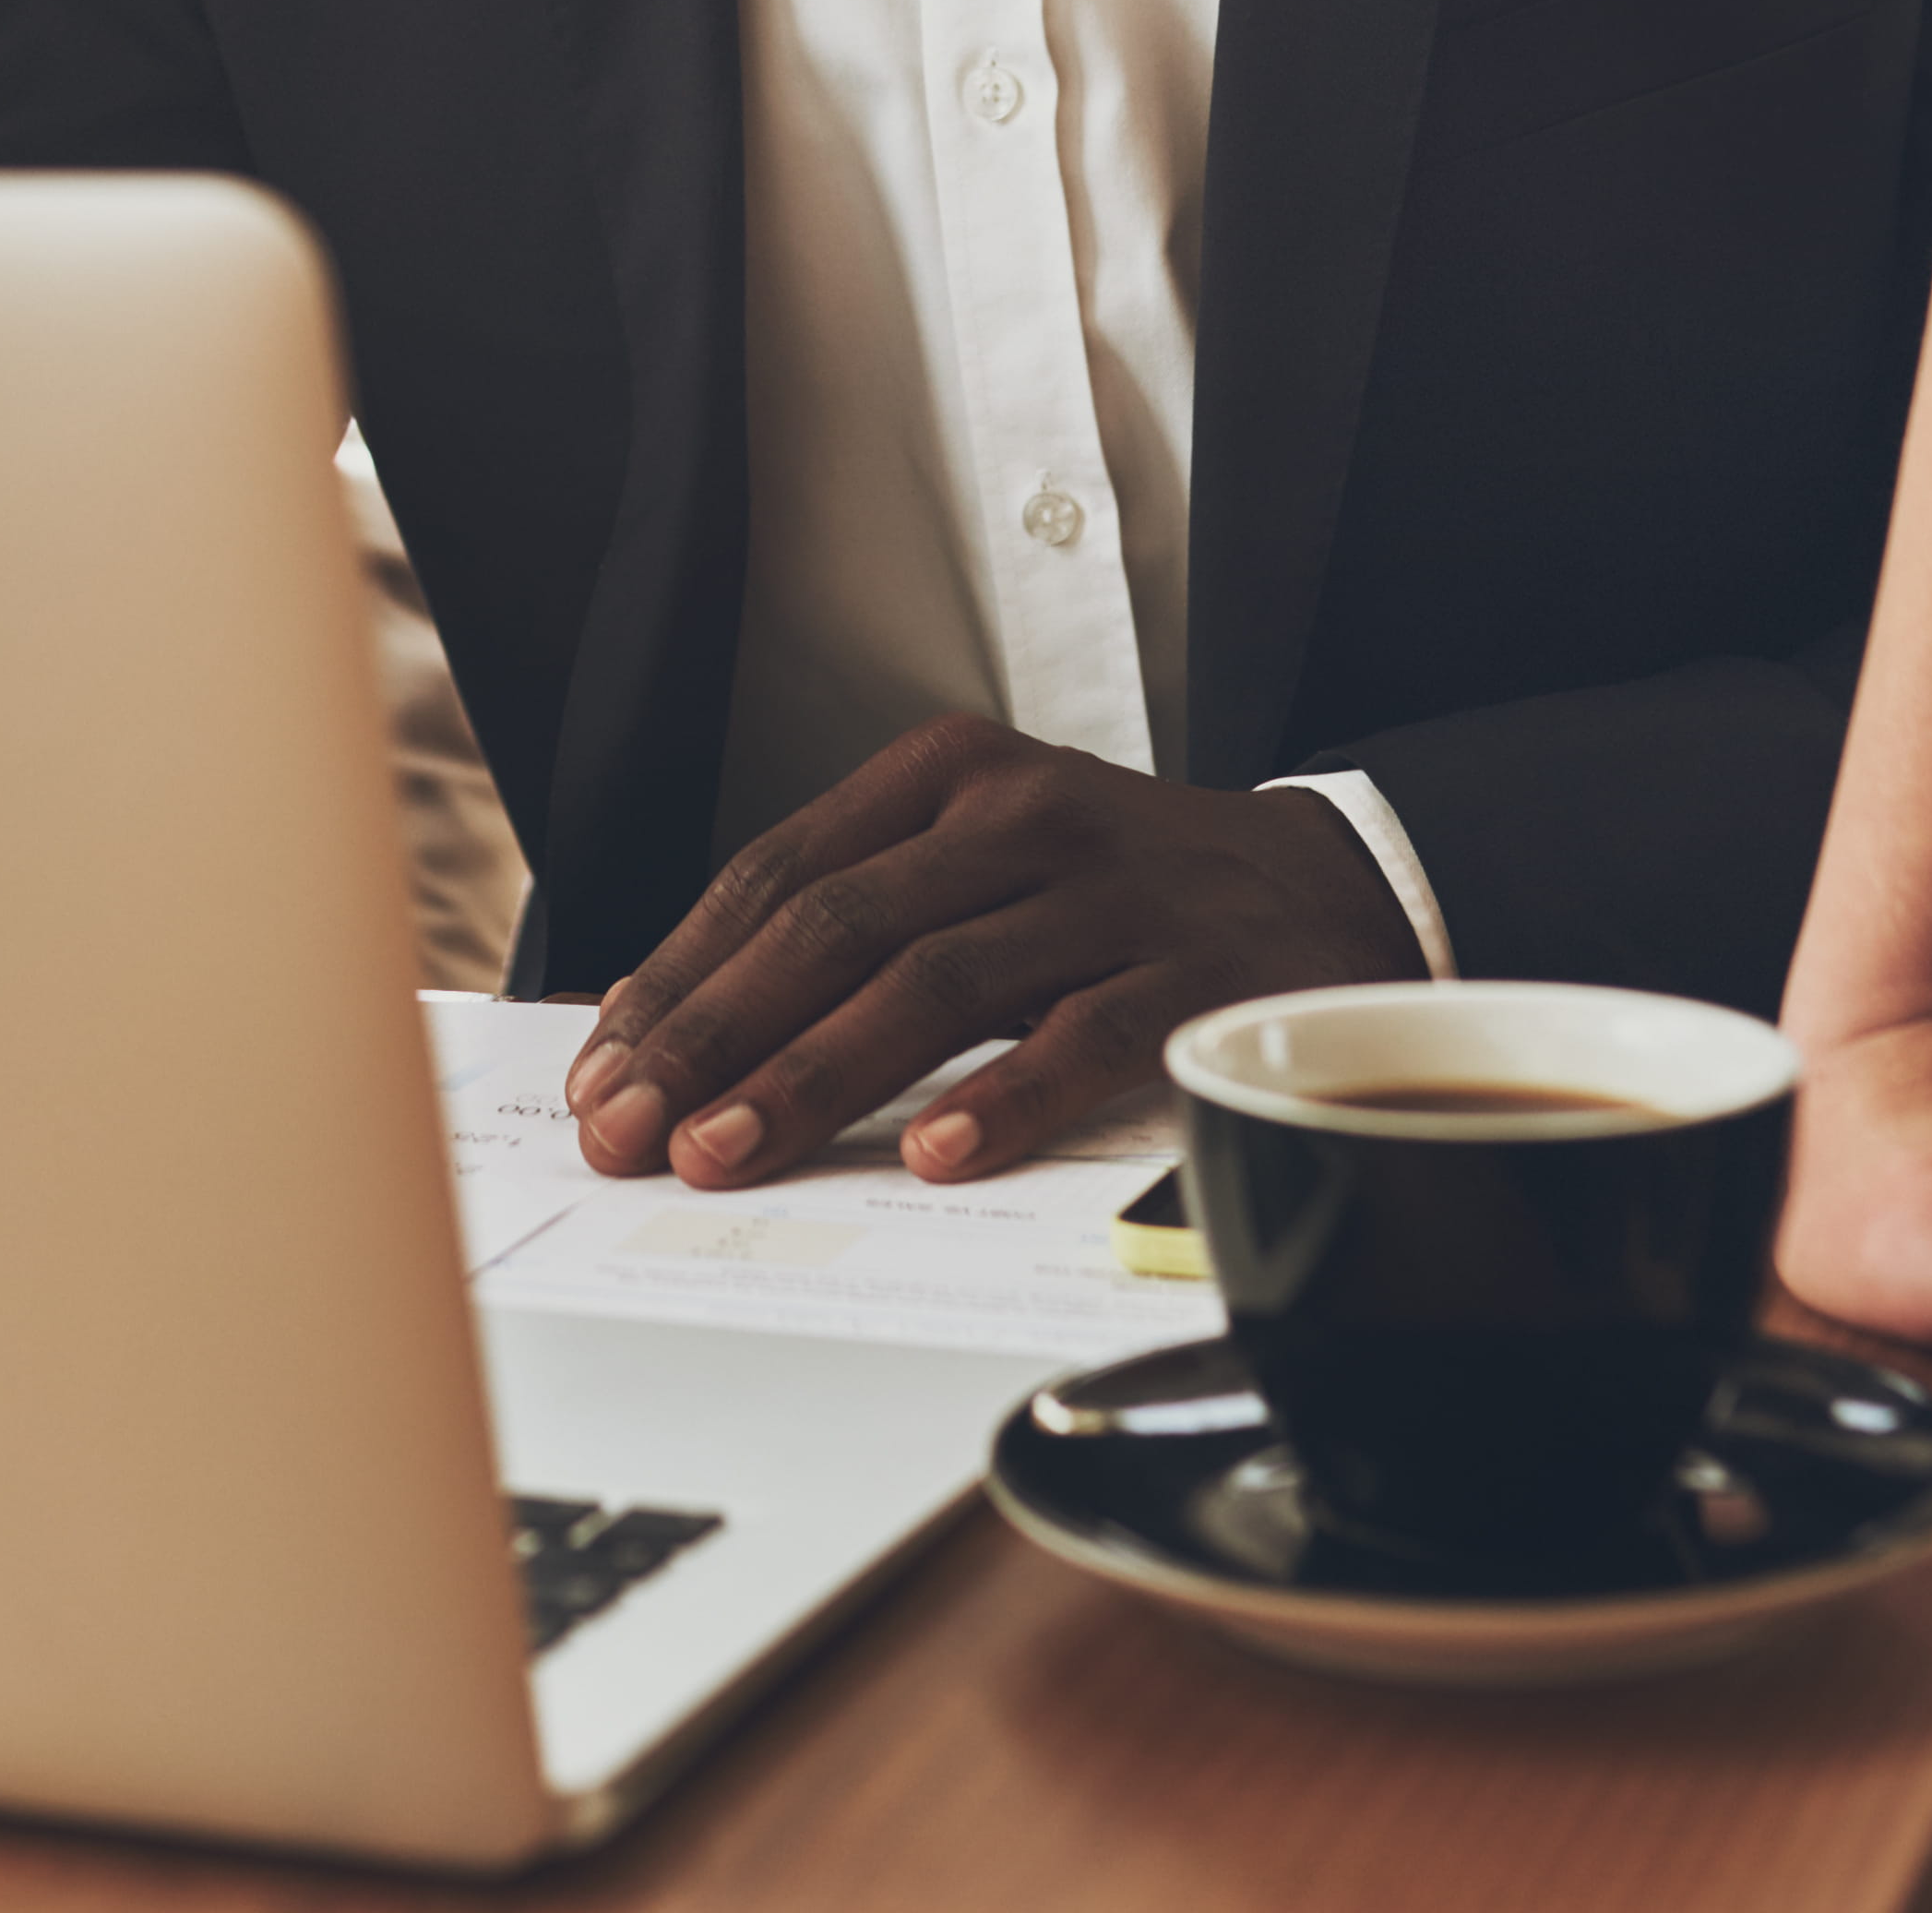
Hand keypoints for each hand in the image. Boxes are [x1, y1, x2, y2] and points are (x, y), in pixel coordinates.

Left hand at [565, 715, 1421, 1191]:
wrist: (1327, 887)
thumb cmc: (1116, 896)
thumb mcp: (981, 868)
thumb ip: (859, 928)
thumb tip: (685, 1040)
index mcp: (946, 778)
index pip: (778, 875)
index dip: (681, 977)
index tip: (603, 1069)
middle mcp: (1017, 817)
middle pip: (834, 927)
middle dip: (714, 1037)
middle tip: (631, 1130)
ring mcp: (1109, 888)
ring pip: (934, 981)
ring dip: (815, 1075)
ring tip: (728, 1154)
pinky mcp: (1194, 966)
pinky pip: (1082, 1034)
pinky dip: (1000, 1096)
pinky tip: (930, 1154)